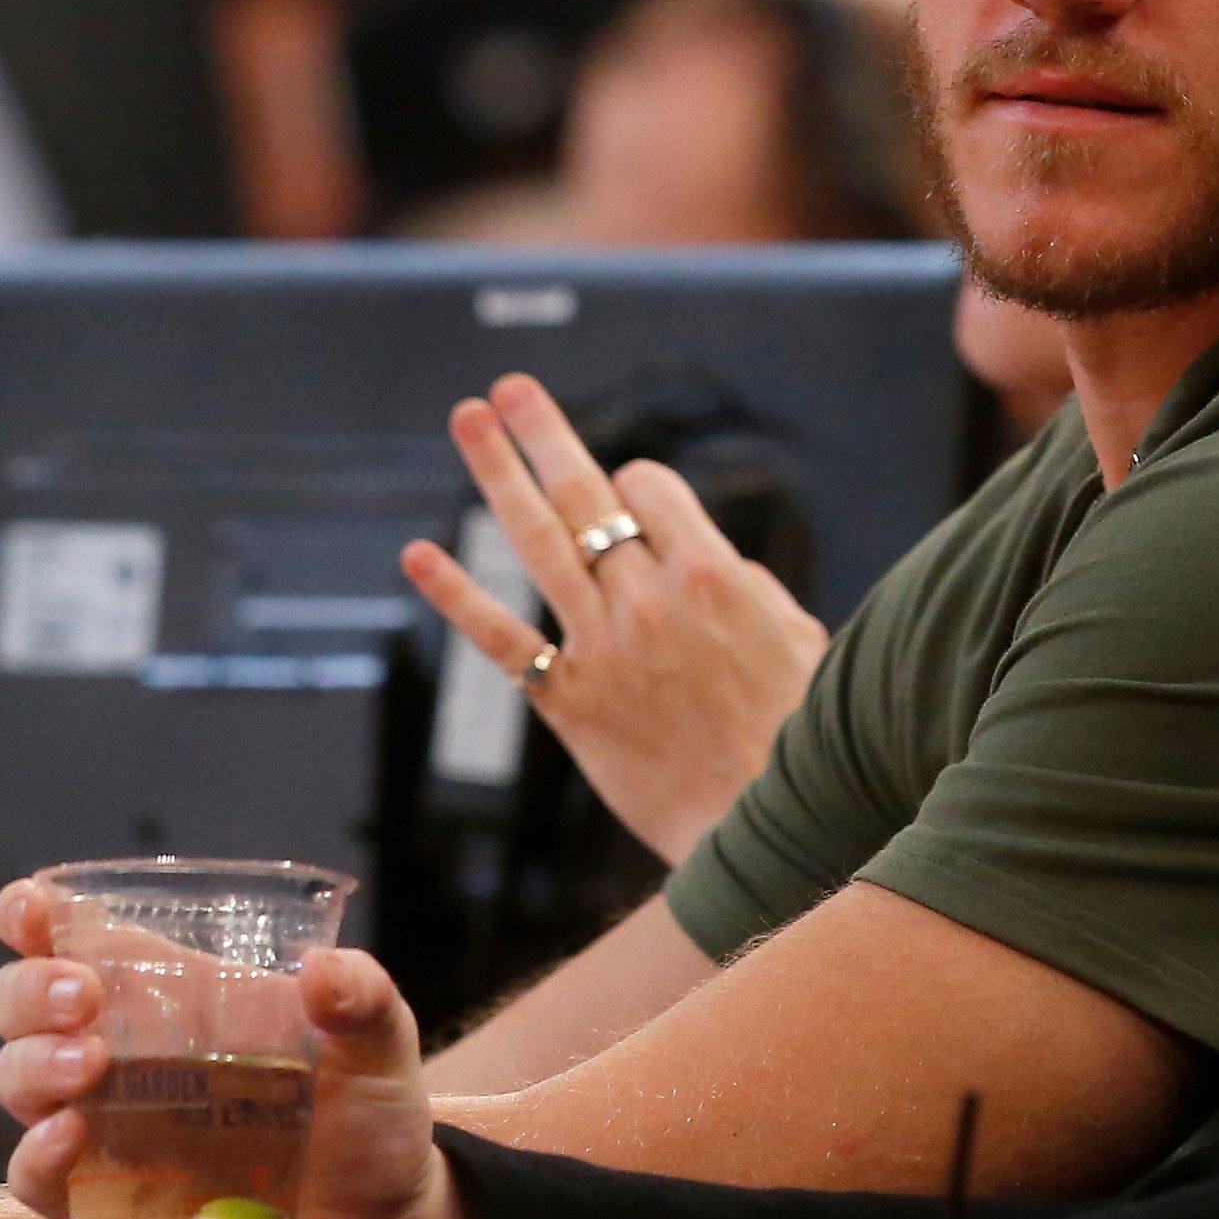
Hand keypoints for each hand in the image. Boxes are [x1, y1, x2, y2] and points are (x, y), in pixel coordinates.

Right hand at [0, 910, 486, 1218]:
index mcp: (180, 999)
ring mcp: (110, 1133)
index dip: (37, 917)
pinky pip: (39, 1183)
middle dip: (30, 990)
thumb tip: (325, 968)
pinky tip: (70, 1136)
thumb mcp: (382, 1051)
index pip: (85, 940)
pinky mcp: (109, 1210)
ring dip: (33, 1064)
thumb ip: (362, 1003)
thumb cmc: (369, 1128)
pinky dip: (37, 1157)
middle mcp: (129, 1058)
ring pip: (19, 1082)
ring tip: (85, 1064)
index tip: (29, 908)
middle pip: (25, 1005)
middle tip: (80, 998)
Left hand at [398, 374, 827, 862]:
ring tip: (469, 418)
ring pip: (538, 540)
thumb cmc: (798, 739)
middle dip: (543, 433)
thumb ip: (746, 587)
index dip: (635, 484)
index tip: (629, 492)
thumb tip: (708, 563)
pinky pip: (504, 639)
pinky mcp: (570, 701)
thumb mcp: (799, 640)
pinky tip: (419, 557)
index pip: (648, 489)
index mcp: (714, 576)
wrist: (762, 831)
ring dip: (497, 471)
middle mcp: (650, 599)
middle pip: (585, 494)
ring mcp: (604, 647)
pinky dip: (457, 596)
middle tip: (509, 387)